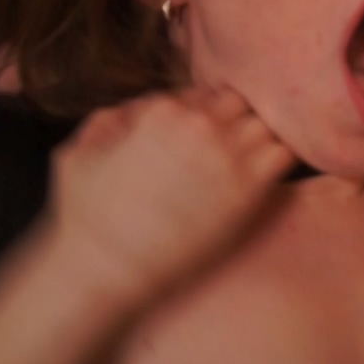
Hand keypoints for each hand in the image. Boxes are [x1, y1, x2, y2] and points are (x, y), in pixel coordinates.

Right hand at [43, 88, 295, 307]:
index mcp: (162, 110)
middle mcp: (200, 125)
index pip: (203, 93)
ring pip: (265, 123)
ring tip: (249, 163)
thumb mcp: (78, 154)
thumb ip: (110, 120)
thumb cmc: (84, 218)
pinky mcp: (250, 188)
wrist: (108, 269)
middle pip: (238, 102)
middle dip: (234, 121)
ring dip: (259, 138)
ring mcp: (228, 154)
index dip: (203, 116)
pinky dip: (280, 159)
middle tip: (227, 150)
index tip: (201, 139)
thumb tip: (138, 112)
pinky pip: (284, 153)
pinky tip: (266, 177)